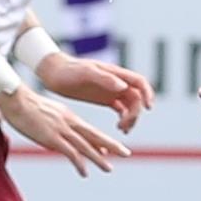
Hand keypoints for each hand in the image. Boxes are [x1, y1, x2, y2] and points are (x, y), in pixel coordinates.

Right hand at [0, 83, 128, 174]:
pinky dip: (79, 164)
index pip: (89, 130)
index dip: (100, 141)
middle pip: (95, 136)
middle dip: (112, 146)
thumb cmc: (24, 105)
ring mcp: (62, 130)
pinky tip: (84, 173)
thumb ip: (55, 125)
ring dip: (99, 159)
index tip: (110, 150)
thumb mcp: (47, 114)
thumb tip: (56, 138)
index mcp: (68, 116)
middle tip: (126, 153)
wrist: (15, 99)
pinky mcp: (52, 138)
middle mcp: (69, 123)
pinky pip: (70, 153)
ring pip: (86, 146)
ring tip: (109, 168)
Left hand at [33, 48, 151, 131]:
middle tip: (125, 125)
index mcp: (115, 74)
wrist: (53, 74)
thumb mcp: (85, 73)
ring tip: (122, 129)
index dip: (148, 94)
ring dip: (131, 118)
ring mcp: (112, 91)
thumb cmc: (68, 70)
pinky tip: (119, 128)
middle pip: (137, 98)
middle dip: (135, 113)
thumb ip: (105, 79)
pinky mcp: (105, 99)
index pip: (139, 82)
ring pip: (130, 106)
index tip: (148, 108)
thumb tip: (124, 87)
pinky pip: (121, 110)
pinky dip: (124, 119)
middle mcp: (117, 83)